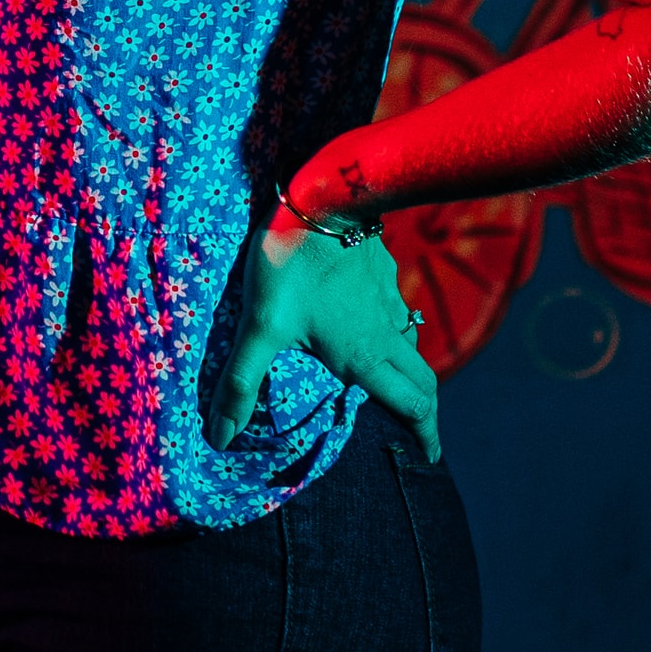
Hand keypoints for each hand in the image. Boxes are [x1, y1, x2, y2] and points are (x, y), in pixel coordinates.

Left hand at [204, 211, 440, 462]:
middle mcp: (385, 333)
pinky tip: (370, 322)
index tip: (431, 456)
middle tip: (423, 431)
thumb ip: (240, 383)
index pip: (412, 406)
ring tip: (392, 382)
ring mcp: (389, 300)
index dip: (426, 435)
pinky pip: (397, 310)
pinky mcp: (383, 271)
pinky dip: (395, 331)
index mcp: (364, 357)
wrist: (326, 196)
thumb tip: (219, 438)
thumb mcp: (259, 327)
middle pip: (423, 382)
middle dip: (426, 411)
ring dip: (410, 370)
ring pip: (411, 344)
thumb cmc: (292, 265)